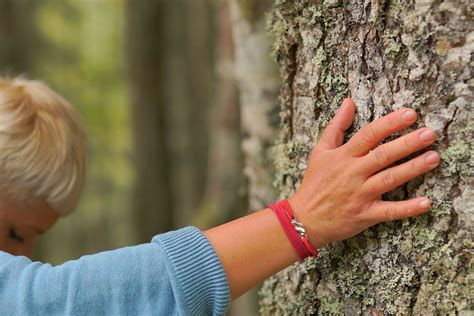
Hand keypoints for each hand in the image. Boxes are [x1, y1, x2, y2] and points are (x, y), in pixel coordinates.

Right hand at [289, 98, 439, 247]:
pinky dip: (408, 208)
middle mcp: (353, 173)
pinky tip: (426, 202)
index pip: (369, 135)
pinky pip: (389, 211)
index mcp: (343, 156)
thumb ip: (336, 126)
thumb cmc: (314, 183)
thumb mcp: (320, 151)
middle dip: (407, 143)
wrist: (305, 217)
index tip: (410, 114)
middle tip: (429, 133)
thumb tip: (348, 102)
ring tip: (433, 158)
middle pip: (383, 155)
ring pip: (389, 179)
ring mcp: (360, 194)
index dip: (390, 123)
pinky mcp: (365, 214)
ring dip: (412, 168)